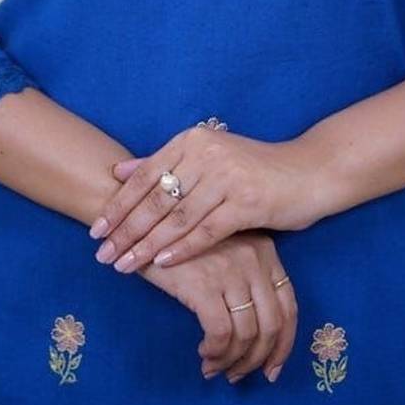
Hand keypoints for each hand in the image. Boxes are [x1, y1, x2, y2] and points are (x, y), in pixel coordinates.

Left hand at [88, 124, 321, 272]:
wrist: (309, 171)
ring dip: (147, 244)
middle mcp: (207, 153)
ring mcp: (228, 177)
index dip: (119, 204)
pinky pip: (207, 230)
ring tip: (124, 265)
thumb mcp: (209, 156)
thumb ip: (164, 162)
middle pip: (157, 197)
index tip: (96, 229)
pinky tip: (163, 263)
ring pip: (177, 217)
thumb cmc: (254, 168)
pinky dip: (183, 248)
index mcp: (192, 140)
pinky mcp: (248, 202)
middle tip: (102, 254)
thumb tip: (119, 170)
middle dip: (126, 229)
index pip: (145, 175)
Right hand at [137, 228, 298, 384]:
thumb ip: (247, 280)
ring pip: (247, 334)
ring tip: (214, 368)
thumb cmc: (186, 242)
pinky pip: (221, 333)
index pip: (289, 307)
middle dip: (257, 359)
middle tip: (237, 375)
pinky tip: (204, 353)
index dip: (283, 345)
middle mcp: (255, 259)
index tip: (271, 369)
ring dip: (232, 361)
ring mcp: (231, 271)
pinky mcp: (204, 284)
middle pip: (272, 325)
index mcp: (266, 252)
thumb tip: (258, 337)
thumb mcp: (227, 251)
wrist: (147, 222)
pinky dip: (216, 352)